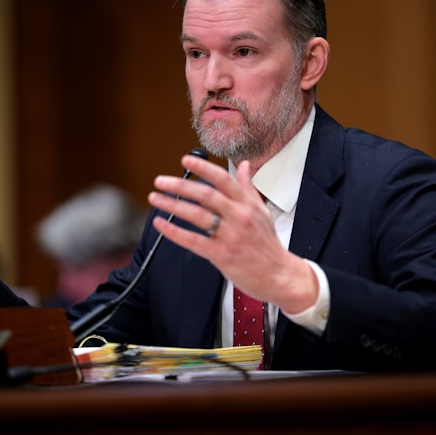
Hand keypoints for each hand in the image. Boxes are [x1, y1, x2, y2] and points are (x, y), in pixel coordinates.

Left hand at [147, 153, 316, 312]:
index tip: (186, 160)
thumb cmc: (268, 245)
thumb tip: (244, 166)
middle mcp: (239, 217)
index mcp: (247, 204)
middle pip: (206, 194)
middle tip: (161, 181)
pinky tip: (161, 225)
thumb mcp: (262, 211)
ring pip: (197, 215)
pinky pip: (193, 240)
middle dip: (180, 185)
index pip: (223, 179)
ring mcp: (230, 235)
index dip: (203, 167)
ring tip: (156, 199)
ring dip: (172, 205)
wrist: (280, 275)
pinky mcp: (222, 254)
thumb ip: (248, 188)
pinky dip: (174, 232)